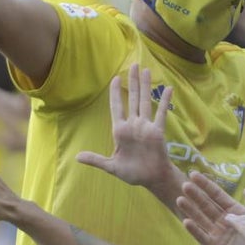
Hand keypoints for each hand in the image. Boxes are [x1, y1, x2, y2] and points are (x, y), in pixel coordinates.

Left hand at [76, 64, 174, 188]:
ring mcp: (146, 126)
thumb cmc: (132, 173)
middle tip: (134, 65)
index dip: (116, 93)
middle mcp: (133, 125)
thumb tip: (77, 158)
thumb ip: (96, 160)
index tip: (115, 79)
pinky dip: (164, 101)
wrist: (151, 179)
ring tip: (146, 70)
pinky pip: (161, 114)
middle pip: (133, 98)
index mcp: (121, 131)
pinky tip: (167, 89)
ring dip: (146, 86)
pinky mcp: (157, 131)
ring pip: (145, 101)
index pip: (117, 107)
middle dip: (132, 81)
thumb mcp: (111, 166)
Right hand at [177, 171, 244, 244]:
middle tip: (184, 185)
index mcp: (236, 211)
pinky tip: (186, 221)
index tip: (194, 174)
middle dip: (196, 195)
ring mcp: (218, 234)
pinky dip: (194, 230)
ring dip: (190, 209)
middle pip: (207, 205)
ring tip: (180, 199)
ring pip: (201, 219)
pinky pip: (202, 237)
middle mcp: (224, 220)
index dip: (206, 185)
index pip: (218, 195)